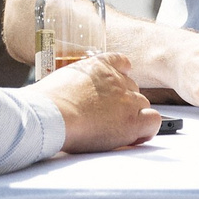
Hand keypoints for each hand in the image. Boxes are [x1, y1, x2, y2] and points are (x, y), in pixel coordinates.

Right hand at [34, 52, 159, 151]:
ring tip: (115, 130)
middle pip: (132, 89)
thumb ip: (74, 84)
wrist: (50, 115)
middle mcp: (116, 79)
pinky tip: (133, 136)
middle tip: (107, 118)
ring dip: (133, 116)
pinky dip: (146, 129)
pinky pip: (153, 121)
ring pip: (143, 105)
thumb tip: (69, 95)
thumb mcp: (59, 80)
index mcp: (98, 65)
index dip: (120, 77)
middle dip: (123, 103)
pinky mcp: (132, 121)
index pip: (121, 63)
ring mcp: (126, 99)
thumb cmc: (45, 102)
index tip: (113, 90)